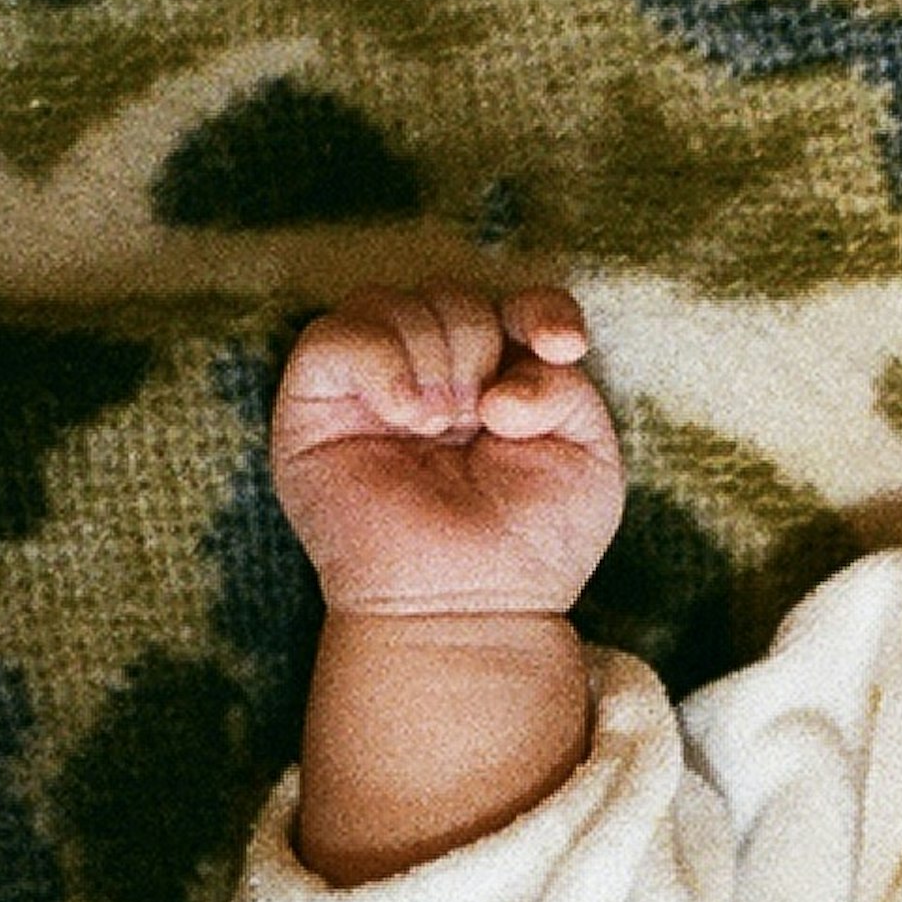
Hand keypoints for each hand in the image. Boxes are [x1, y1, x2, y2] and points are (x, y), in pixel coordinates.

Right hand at [269, 286, 625, 622]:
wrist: (473, 608)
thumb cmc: (533, 544)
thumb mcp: (588, 456)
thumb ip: (566, 388)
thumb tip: (499, 385)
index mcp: (496, 378)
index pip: (513, 300)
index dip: (540, 307)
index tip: (561, 349)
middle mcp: (429, 374)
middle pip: (449, 293)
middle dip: (478, 342)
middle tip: (483, 421)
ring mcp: (369, 389)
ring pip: (388, 301)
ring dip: (434, 355)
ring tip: (444, 425)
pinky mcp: (314, 408)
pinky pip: (331, 337)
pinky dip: (380, 361)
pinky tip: (410, 411)